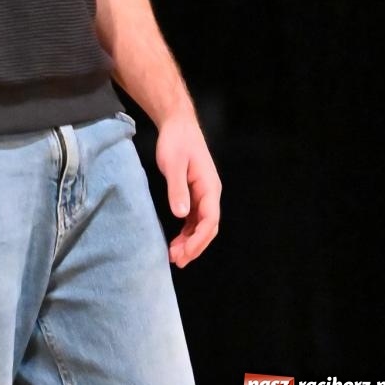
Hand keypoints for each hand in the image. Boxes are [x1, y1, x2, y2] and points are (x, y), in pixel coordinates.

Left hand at [155, 113, 220, 267]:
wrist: (177, 124)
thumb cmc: (176, 141)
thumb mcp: (174, 164)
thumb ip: (177, 189)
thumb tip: (181, 215)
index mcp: (210, 187)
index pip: (210, 219)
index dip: (199, 239)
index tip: (185, 253)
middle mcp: (210, 192)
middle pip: (208, 226)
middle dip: (194, 245)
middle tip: (177, 260)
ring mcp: (203, 193)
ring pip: (201, 224)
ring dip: (190, 241)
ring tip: (174, 256)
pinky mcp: (194, 192)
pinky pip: (194, 218)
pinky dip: (186, 231)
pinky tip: (176, 241)